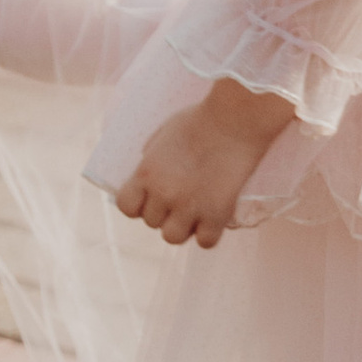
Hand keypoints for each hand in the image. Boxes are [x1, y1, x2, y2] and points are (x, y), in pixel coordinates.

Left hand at [112, 80, 294, 248]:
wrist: (236, 120)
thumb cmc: (201, 119)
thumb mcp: (164, 133)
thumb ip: (151, 157)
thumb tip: (145, 175)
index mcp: (146, 172)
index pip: (126, 206)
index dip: (138, 204)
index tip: (151, 197)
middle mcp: (163, 193)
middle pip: (152, 222)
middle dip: (165, 211)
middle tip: (184, 195)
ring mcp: (189, 207)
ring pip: (173, 238)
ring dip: (183, 227)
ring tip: (197, 210)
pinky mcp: (216, 215)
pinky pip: (205, 241)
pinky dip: (209, 232)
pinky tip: (215, 216)